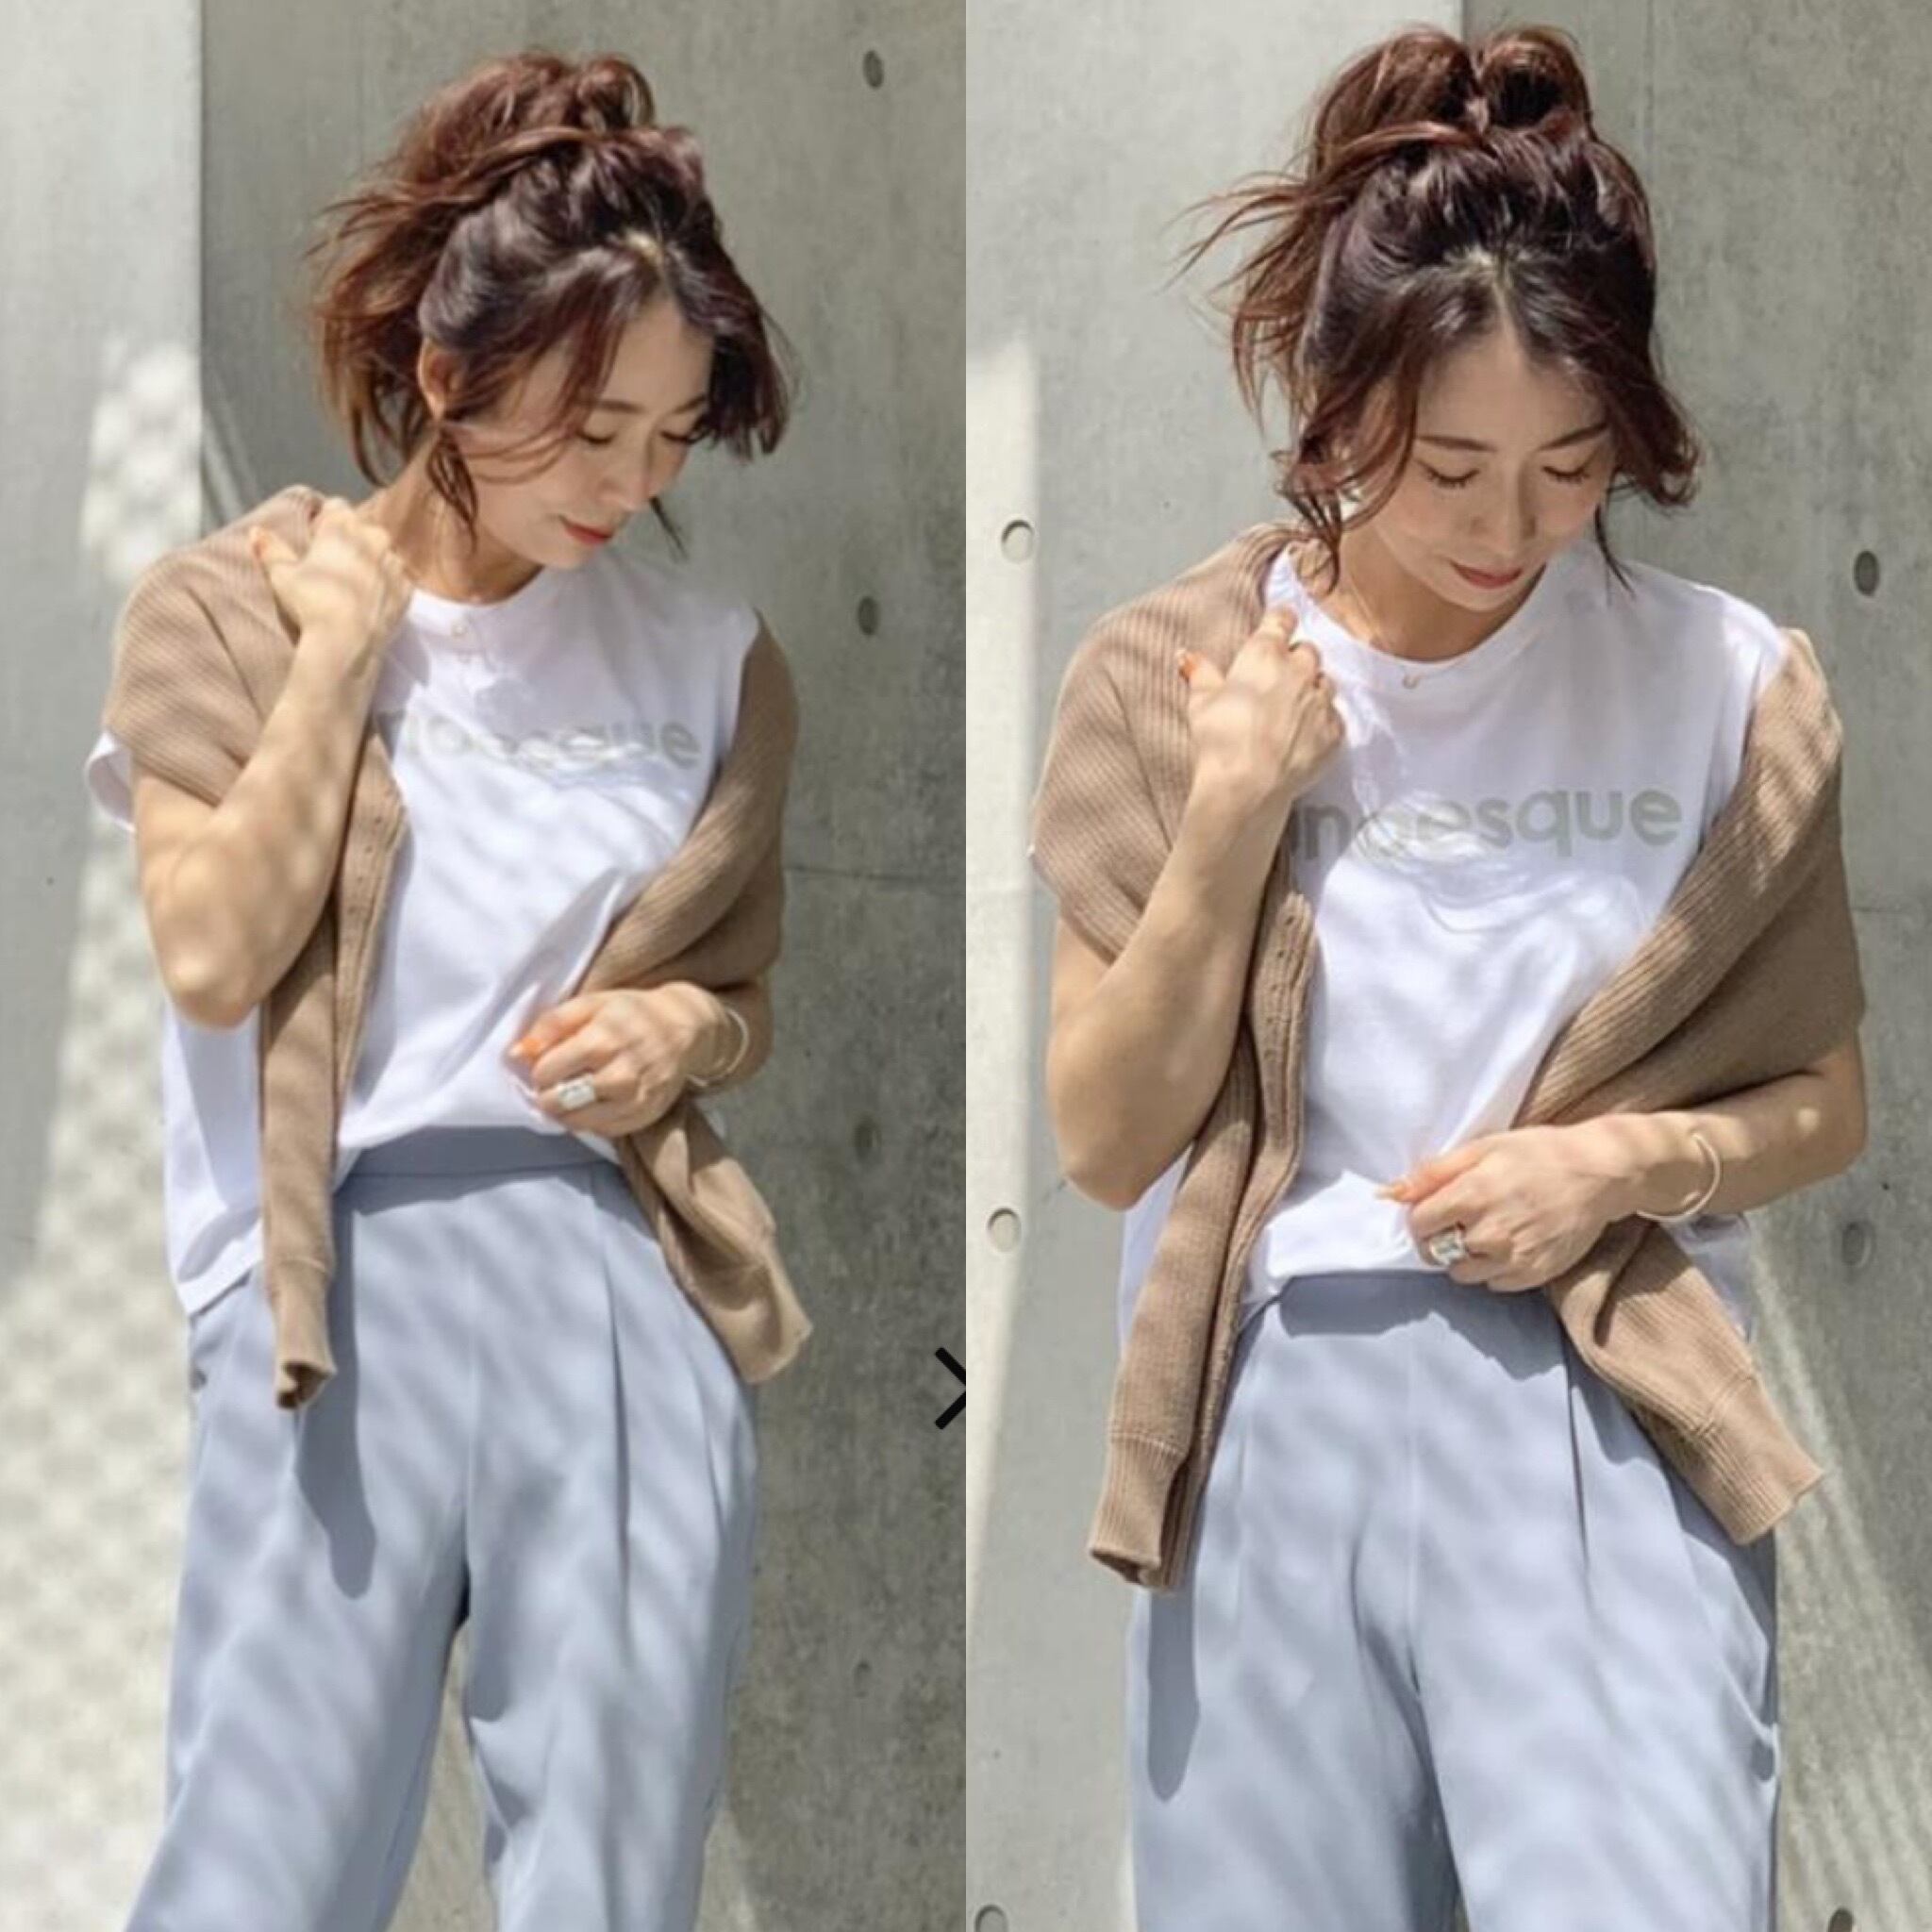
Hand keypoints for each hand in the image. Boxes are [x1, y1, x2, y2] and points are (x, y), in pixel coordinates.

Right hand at [249, 496, 412, 654]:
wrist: (348, 640)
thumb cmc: (311, 601)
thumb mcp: (282, 574)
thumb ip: (271, 549)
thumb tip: (256, 531)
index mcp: (344, 525)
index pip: (335, 506)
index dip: (324, 522)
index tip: (314, 542)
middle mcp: (375, 537)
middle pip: (362, 528)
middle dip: (350, 540)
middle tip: (332, 566)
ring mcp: (395, 563)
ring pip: (383, 553)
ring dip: (371, 561)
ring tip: (352, 585)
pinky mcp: (408, 589)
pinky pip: (397, 579)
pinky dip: (386, 585)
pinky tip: (372, 600)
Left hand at [508, 987, 718, 1138]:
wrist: (684, 1029)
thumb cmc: (632, 1013)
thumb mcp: (591, 1004)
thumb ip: (550, 1025)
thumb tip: (517, 1054)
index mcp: (602, 1041)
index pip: (547, 1072)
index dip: (540, 1070)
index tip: (548, 1064)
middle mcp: (620, 1075)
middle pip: (560, 1102)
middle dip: (549, 1095)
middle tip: (556, 1084)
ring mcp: (634, 1100)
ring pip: (579, 1122)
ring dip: (566, 1112)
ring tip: (571, 1096)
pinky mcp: (644, 1116)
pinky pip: (602, 1130)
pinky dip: (591, 1120)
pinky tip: (596, 1103)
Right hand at [1181, 605, 1345, 822]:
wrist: (1248, 785)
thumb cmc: (1220, 738)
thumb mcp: (1200, 703)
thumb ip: (1200, 673)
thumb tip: (1187, 655)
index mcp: (1265, 654)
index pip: (1281, 620)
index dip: (1279, 622)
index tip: (1276, 627)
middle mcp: (1299, 670)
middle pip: (1307, 650)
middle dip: (1296, 659)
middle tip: (1278, 677)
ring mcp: (1321, 701)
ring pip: (1325, 682)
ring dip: (1312, 688)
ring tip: (1294, 707)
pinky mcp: (1334, 731)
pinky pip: (1334, 717)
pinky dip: (1322, 721)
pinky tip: (1305, 734)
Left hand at [1376, 1124, 1624, 1290]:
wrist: (1599, 1175)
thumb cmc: (1538, 1154)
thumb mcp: (1482, 1148)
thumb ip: (1433, 1173)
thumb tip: (1388, 1193)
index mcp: (1473, 1195)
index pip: (1419, 1224)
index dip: (1421, 1217)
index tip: (1434, 1209)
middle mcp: (1490, 1232)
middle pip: (1436, 1253)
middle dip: (1438, 1239)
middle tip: (1459, 1221)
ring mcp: (1513, 1258)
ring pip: (1462, 1274)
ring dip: (1464, 1257)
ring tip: (1485, 1233)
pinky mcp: (1533, 1275)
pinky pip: (1493, 1284)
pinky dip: (1492, 1269)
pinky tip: (1508, 1245)